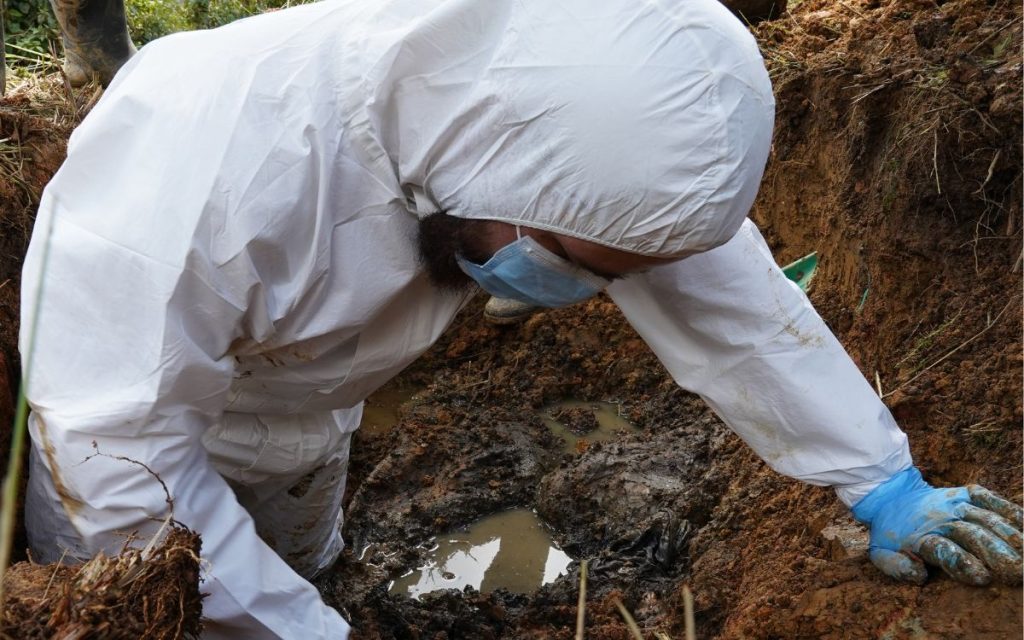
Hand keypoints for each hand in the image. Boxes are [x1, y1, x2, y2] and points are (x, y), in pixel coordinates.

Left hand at [851, 467, 1022, 584]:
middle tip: (1016, 571)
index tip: (983, 577)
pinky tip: (1022, 523)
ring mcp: (953, 505)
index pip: (944, 550)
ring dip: (1008, 535)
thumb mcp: (881, 553)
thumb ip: (896, 568)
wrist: (890, 495)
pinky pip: (987, 498)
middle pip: (972, 536)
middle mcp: (940, 520)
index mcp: (919, 537)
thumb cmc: (890, 533)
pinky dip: (1006, 509)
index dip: (963, 563)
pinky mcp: (963, 494)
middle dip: (996, 553)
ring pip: (984, 518)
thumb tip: (920, 575)